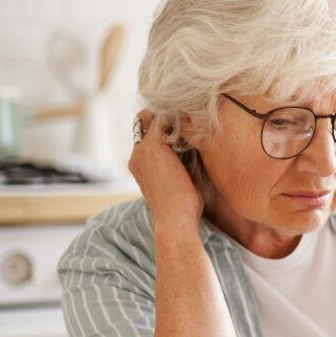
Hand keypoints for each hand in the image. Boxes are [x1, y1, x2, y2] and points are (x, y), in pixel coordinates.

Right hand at [128, 111, 203, 233]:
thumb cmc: (185, 208)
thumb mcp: (182, 182)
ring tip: (194, 120)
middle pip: (145, 123)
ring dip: (171, 117)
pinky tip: (194, 122)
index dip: (164, 130)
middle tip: (191, 120)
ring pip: (151, 117)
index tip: (186, 129)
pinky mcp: (153, 144)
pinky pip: (160, 118)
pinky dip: (176, 117)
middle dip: (166, 119)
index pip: (146, 137)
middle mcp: (136, 155)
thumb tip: (198, 151)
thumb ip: (183, 164)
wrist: (176, 219)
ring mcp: (142, 149)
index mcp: (140, 165)